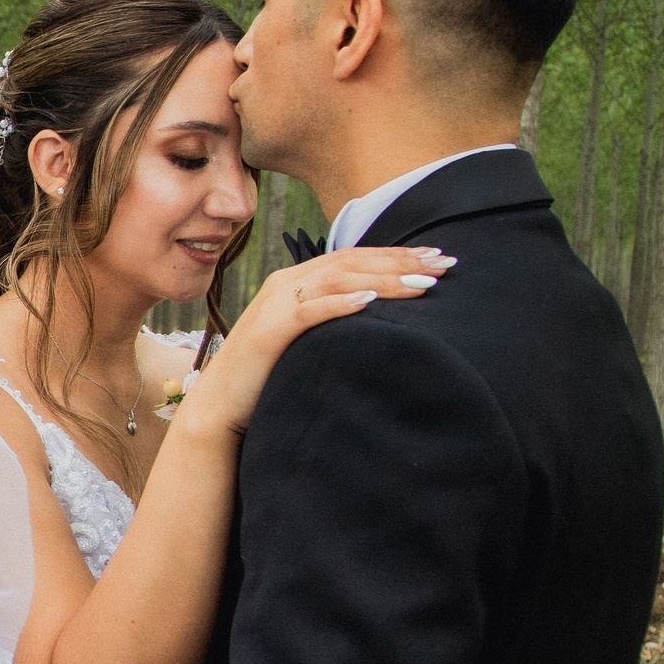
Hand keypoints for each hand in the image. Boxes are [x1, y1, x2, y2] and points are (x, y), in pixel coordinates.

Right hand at [172, 246, 451, 437]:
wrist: (220, 407)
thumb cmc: (267, 377)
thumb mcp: (305, 339)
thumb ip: (333, 321)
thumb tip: (380, 317)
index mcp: (295, 281)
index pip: (353, 258)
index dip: (396, 256)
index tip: (436, 259)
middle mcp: (285, 284)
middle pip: (351, 262)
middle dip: (400, 262)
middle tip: (443, 265)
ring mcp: (274, 305)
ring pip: (336, 280)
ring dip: (382, 280)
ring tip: (421, 285)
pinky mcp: (268, 332)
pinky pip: (308, 311)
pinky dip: (339, 304)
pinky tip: (368, 302)